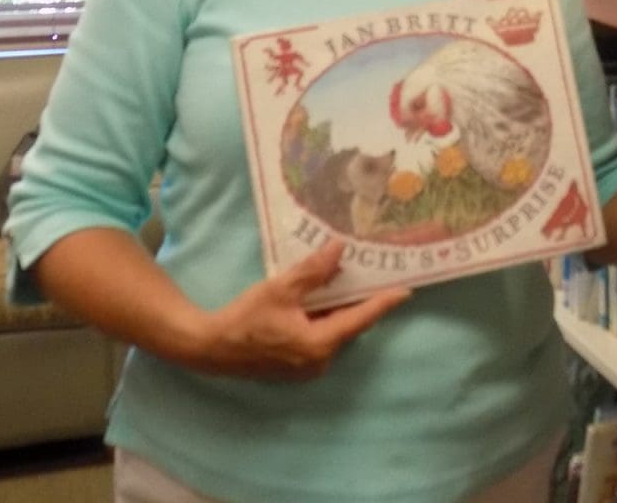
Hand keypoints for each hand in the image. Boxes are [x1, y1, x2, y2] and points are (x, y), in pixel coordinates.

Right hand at [189, 241, 410, 380]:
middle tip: (375, 274)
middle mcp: (319, 361)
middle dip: (360, 300)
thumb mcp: (280, 289)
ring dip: (341, 308)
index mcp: (319, 344)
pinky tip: (324, 298)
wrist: (210, 348)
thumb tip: (340, 249)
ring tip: (351, 280)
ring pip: (335, 332)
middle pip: (349, 325)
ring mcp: (308, 367)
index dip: (383, 303)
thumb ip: (313, 271)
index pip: (360, 319)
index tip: (406, 290)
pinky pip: (321, 338)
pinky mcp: (297, 365)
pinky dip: (326, 318)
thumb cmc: (245, 318)